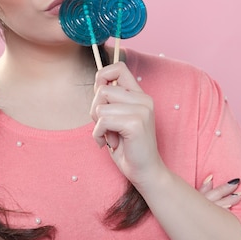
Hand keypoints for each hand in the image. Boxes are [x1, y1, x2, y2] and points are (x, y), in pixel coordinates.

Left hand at [90, 62, 162, 186]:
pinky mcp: (136, 123)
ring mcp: (142, 110)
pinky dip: (99, 134)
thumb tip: (97, 85)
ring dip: (98, 125)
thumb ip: (111, 102)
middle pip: (103, 90)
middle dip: (95, 110)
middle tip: (104, 127)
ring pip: (101, 107)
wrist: (145, 172)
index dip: (102, 76)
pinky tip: (109, 143)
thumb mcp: (117, 119)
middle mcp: (143, 99)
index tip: (100, 98)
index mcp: (140, 95)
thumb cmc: (128, 147)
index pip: (119, 68)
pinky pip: (103, 121)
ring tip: (109, 136)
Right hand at [146, 177, 240, 239]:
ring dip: (222, 197)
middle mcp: (185, 228)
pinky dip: (221, 210)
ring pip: (208, 208)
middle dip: (217, 191)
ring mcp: (188, 232)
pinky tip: (231, 205)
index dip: (203, 193)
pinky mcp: (194, 237)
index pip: (194, 205)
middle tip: (229, 180)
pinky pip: (209, 218)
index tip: (210, 181)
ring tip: (235, 188)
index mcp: (182, 230)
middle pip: (202, 202)